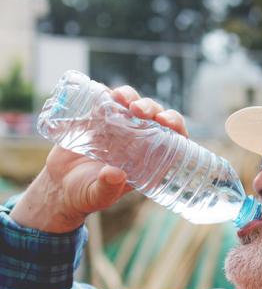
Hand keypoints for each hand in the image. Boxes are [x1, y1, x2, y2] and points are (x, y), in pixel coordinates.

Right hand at [10, 87, 187, 232]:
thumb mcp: (97, 196)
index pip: (173, 139)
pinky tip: (102, 93)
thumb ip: (107, 187)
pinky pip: (105, 99)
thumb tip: (116, 174)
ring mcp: (117, 127)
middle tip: (138, 109)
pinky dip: (105, 93)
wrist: (59, 186)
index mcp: (147, 159)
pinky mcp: (96, 118)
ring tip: (119, 98)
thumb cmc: (85, 195)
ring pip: (131, 104)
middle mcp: (136, 140)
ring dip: (130, 96)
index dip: (175, 126)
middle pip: (154, 117)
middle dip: (151, 108)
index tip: (166, 121)